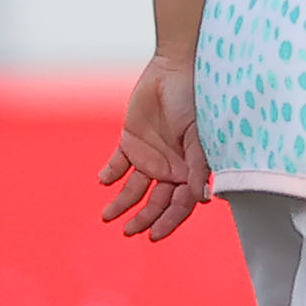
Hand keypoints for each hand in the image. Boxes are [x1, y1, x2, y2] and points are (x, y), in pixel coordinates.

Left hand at [97, 54, 208, 239]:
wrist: (176, 69)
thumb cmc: (198, 100)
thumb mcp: (200, 135)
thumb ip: (198, 167)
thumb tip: (201, 200)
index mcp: (191, 169)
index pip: (181, 204)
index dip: (169, 221)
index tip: (153, 236)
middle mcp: (171, 167)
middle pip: (157, 202)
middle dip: (144, 219)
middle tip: (129, 232)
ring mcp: (150, 155)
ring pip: (134, 189)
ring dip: (121, 204)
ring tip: (106, 217)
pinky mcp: (130, 141)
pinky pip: (118, 163)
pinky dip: (110, 173)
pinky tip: (104, 180)